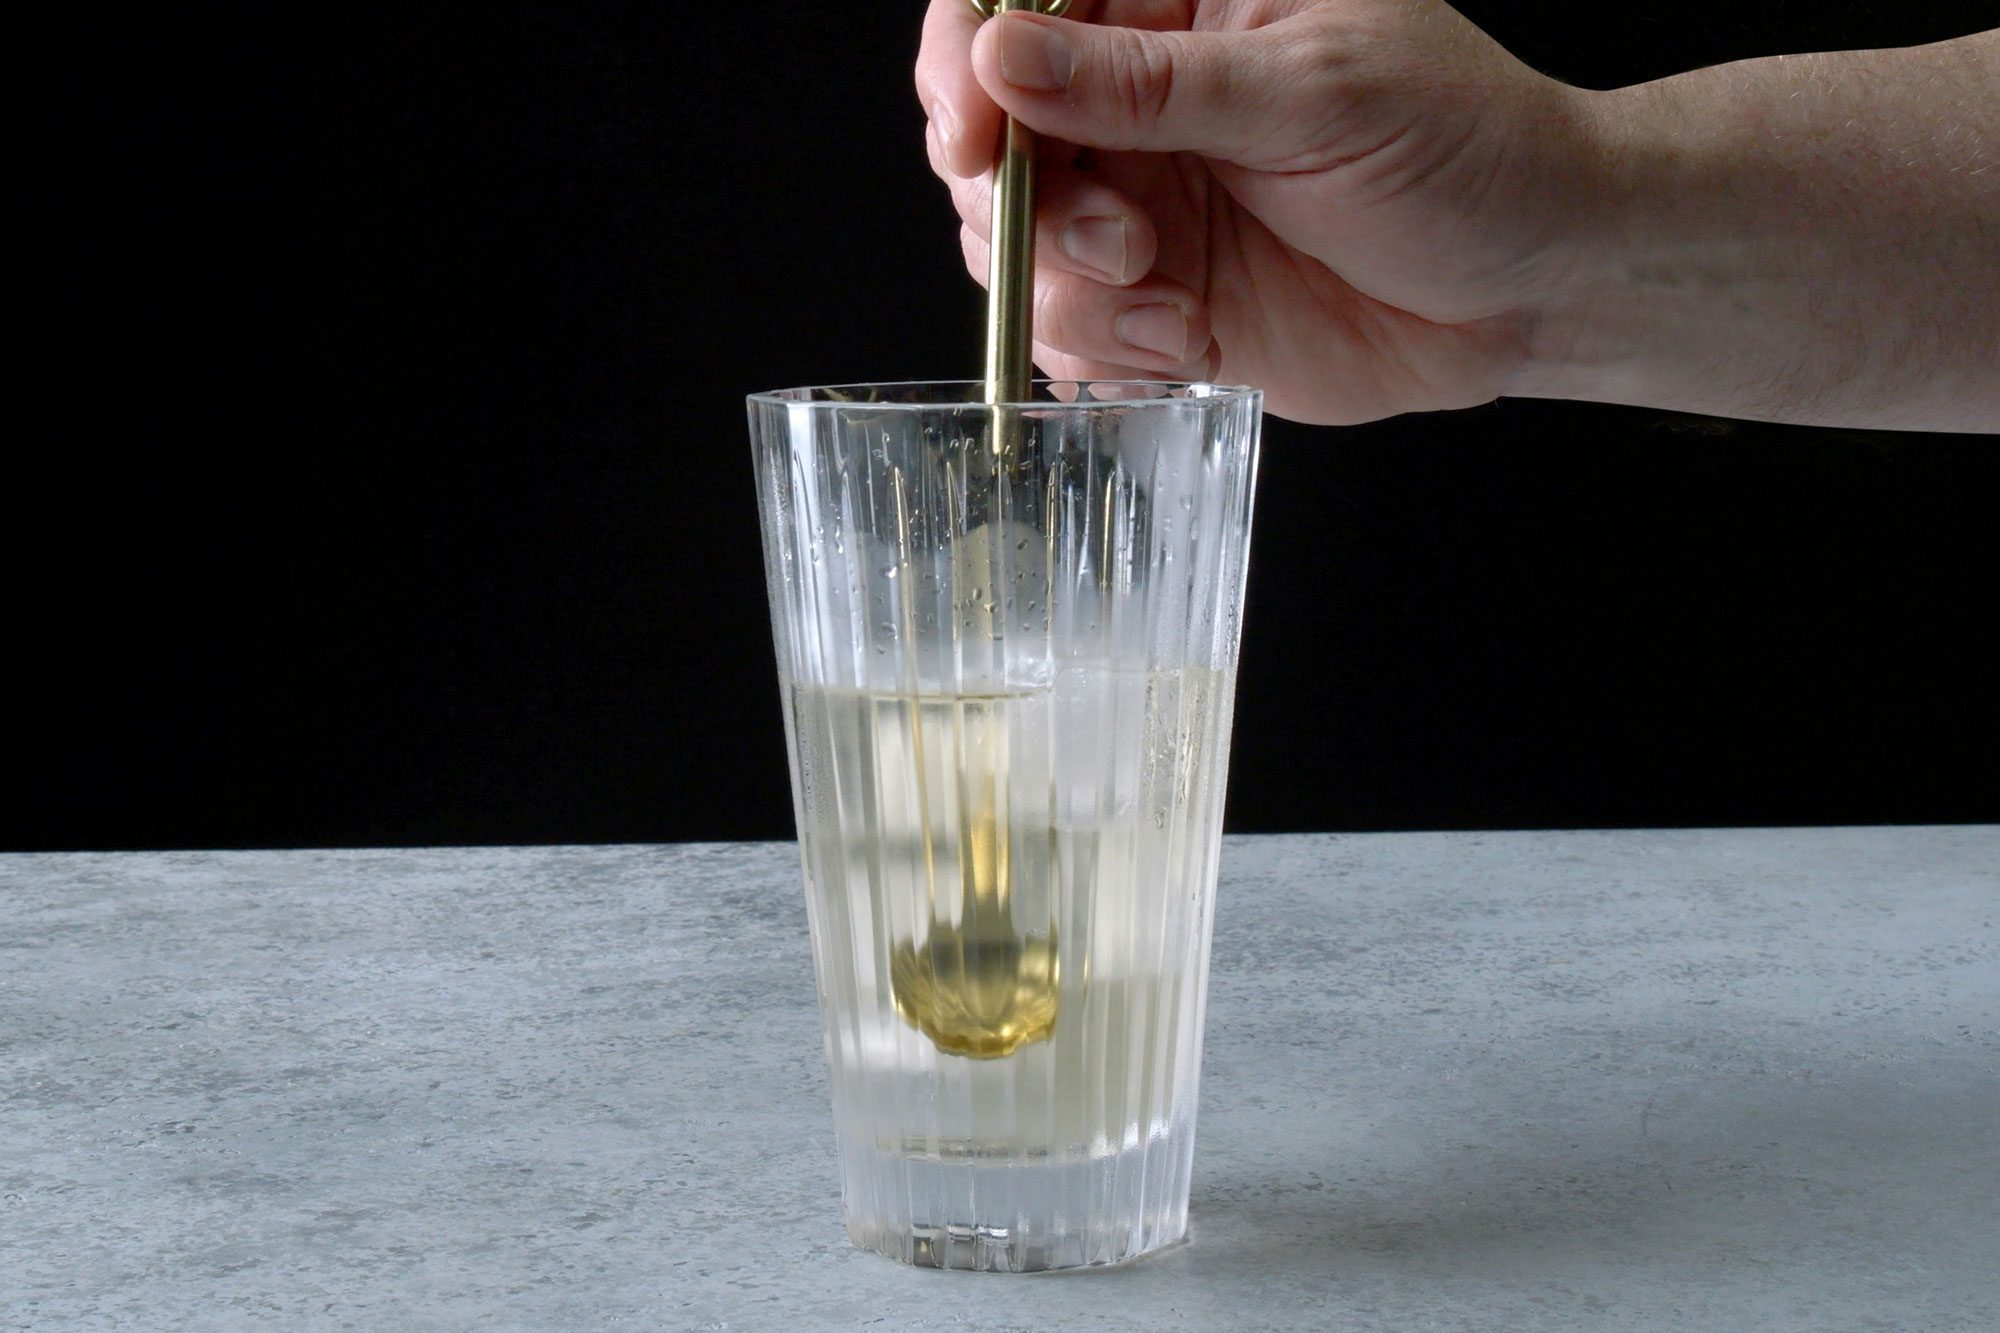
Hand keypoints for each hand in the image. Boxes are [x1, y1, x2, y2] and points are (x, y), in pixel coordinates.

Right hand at [916, 0, 1596, 423]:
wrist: (1534, 283)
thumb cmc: (1461, 145)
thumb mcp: (1311, 93)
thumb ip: (1150, 85)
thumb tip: (1002, 57)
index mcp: (1175, 5)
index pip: (1013, 8)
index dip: (966, 68)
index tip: (973, 139)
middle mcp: (1140, 102)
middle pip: (989, 137)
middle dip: (1025, 207)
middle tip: (1120, 243)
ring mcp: (1142, 203)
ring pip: (1016, 245)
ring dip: (1067, 294)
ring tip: (1169, 305)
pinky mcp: (1158, 299)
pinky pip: (1067, 329)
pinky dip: (1103, 350)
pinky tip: (1186, 347)